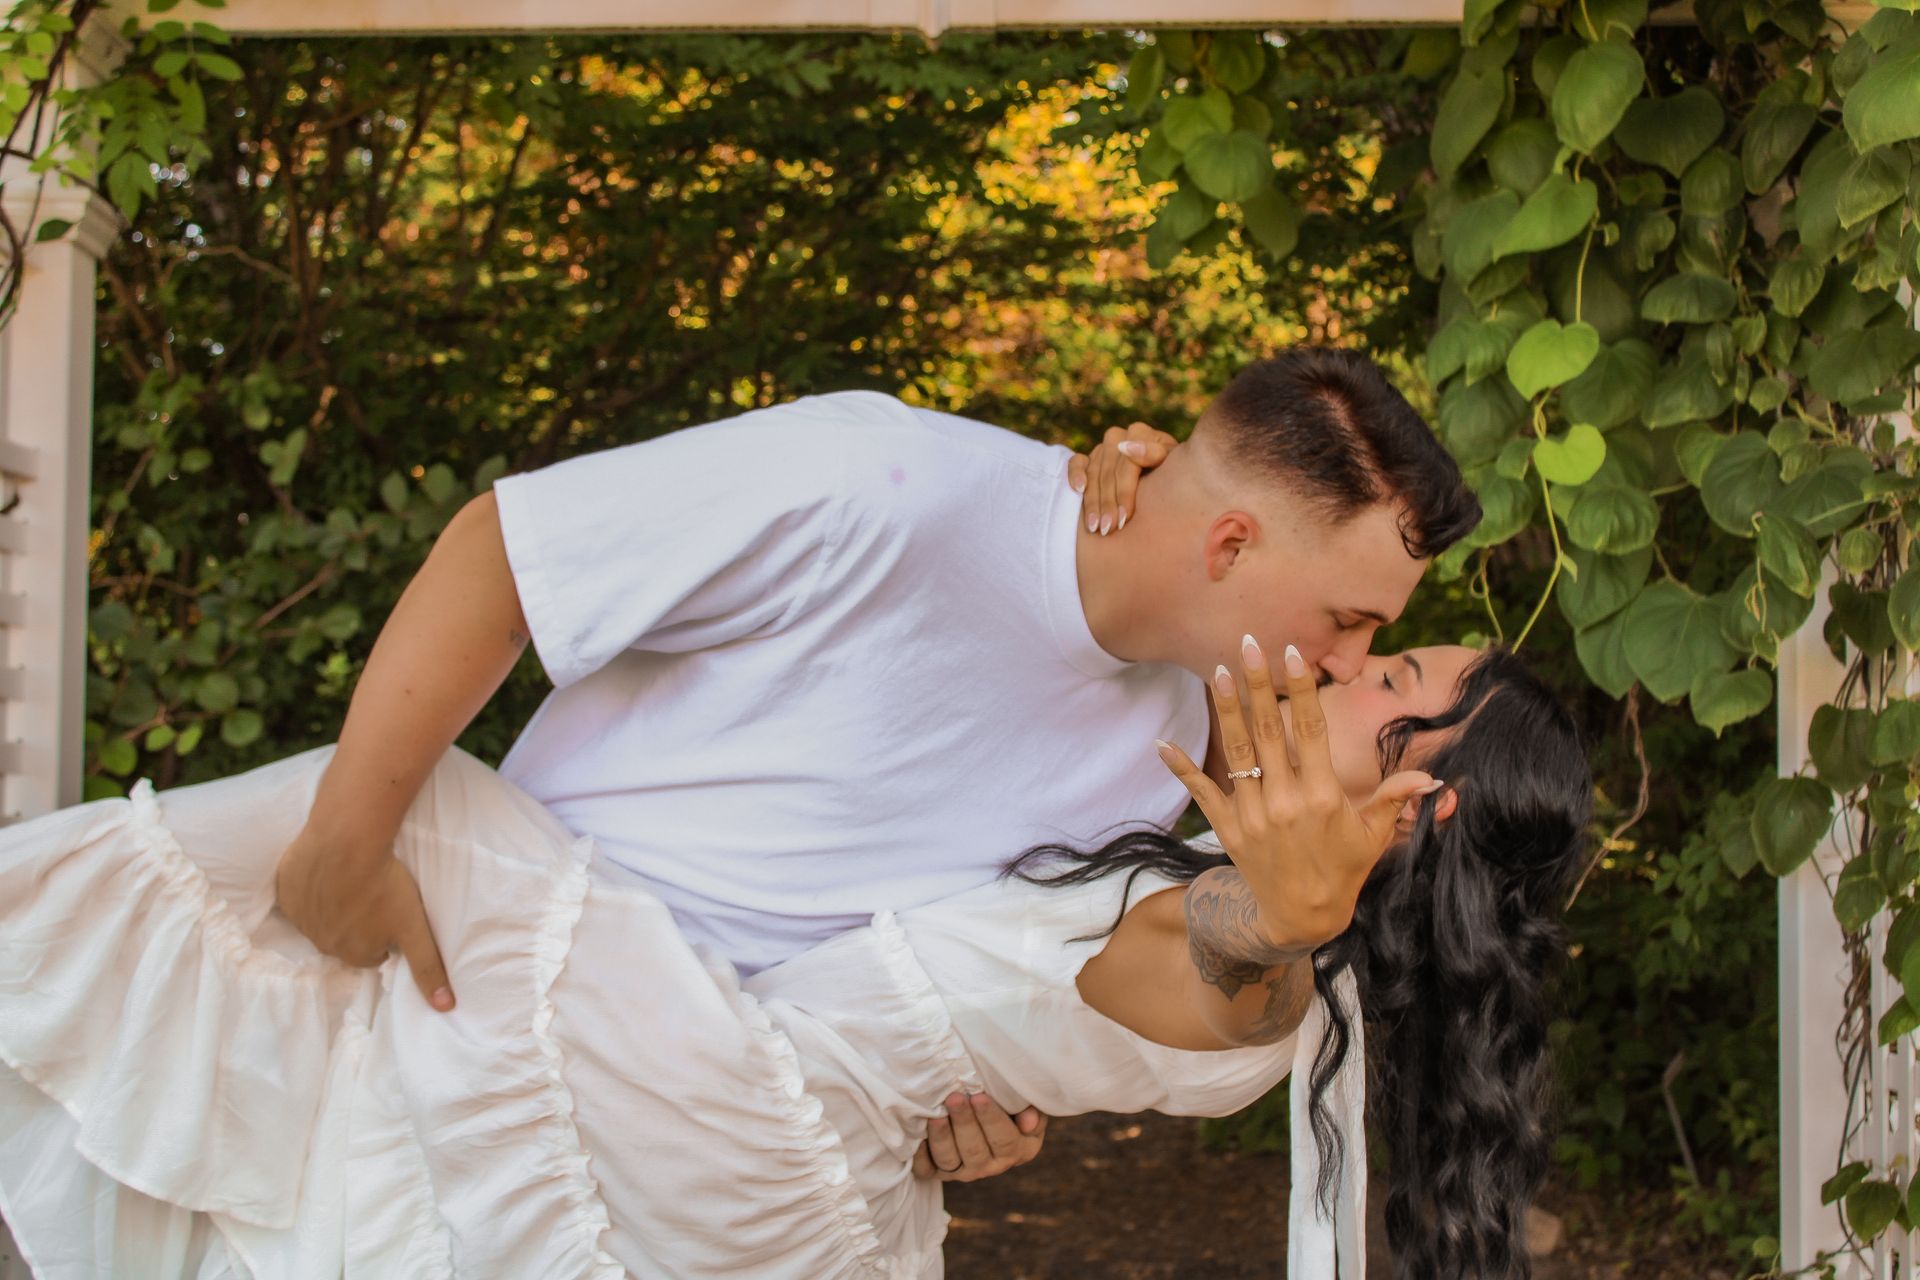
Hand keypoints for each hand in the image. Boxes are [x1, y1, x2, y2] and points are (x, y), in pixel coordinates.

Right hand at [274, 826, 455, 1010]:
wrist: (346, 840)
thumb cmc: (385, 884)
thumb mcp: (414, 928)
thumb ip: (427, 968)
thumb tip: (446, 1008)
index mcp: (352, 954)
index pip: (372, 953)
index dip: (385, 933)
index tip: (392, 913)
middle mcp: (322, 943)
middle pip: (345, 938)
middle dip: (359, 923)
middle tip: (373, 896)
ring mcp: (300, 918)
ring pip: (321, 919)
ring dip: (335, 906)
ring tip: (353, 882)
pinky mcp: (286, 892)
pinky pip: (300, 897)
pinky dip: (312, 889)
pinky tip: (329, 873)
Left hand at [910, 1091, 1047, 1181]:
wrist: (983, 1103)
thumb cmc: (1009, 1099)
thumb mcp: (1028, 1101)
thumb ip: (1031, 1109)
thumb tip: (1028, 1122)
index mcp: (1019, 1150)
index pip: (1005, 1139)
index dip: (991, 1119)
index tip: (979, 1097)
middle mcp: (992, 1165)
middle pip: (975, 1150)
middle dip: (964, 1123)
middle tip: (955, 1098)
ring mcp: (963, 1170)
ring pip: (950, 1160)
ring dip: (942, 1137)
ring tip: (936, 1115)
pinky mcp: (938, 1171)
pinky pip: (926, 1169)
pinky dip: (919, 1154)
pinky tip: (917, 1135)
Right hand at [1066, 421, 1178, 535]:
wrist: (1170, 479)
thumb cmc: (1174, 473)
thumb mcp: (1172, 462)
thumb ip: (1154, 453)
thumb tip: (1126, 448)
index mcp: (1140, 433)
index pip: (1126, 463)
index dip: (1124, 492)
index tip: (1124, 518)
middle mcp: (1118, 438)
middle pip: (1107, 472)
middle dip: (1107, 503)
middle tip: (1107, 529)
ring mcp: (1102, 448)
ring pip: (1092, 473)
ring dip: (1091, 501)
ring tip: (1093, 526)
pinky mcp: (1088, 457)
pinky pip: (1076, 462)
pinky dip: (1075, 475)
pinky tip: (1078, 491)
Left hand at [1155, 636, 1444, 952]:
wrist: (1301, 918)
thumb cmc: (1343, 871)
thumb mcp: (1374, 836)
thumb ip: (1395, 800)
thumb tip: (1432, 778)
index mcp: (1323, 796)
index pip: (1310, 730)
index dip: (1301, 690)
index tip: (1292, 653)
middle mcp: (1285, 801)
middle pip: (1268, 731)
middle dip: (1257, 684)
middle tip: (1247, 642)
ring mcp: (1253, 815)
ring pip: (1236, 752)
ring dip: (1226, 710)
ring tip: (1217, 672)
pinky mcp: (1229, 829)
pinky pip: (1202, 792)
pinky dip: (1181, 768)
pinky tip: (1162, 742)